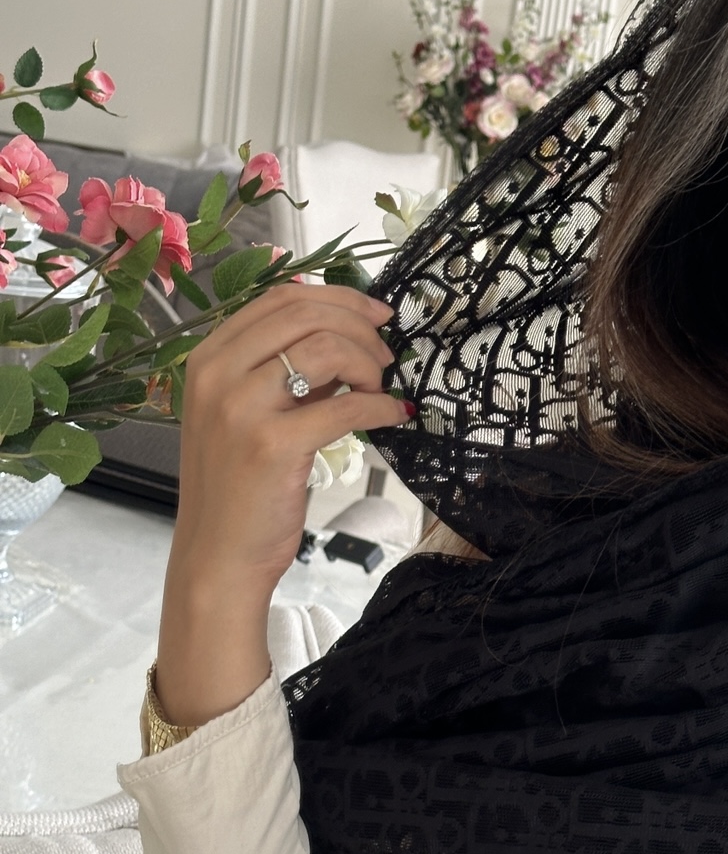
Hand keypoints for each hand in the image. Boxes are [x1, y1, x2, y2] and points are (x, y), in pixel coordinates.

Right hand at [155, 285, 408, 725]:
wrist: (218, 556)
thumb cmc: (239, 487)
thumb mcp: (245, 414)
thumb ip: (282, 371)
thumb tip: (345, 336)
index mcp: (207, 357)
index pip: (280, 298)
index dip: (338, 297)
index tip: (375, 313)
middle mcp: (217, 374)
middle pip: (306, 314)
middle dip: (360, 326)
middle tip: (388, 353)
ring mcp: (241, 408)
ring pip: (325, 348)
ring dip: (370, 362)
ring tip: (383, 386)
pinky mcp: (272, 445)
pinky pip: (344, 405)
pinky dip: (380, 405)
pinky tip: (394, 414)